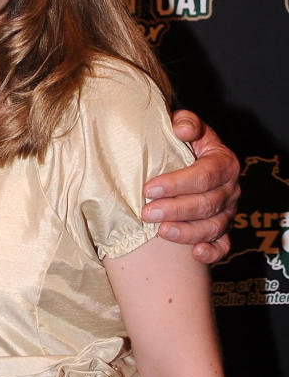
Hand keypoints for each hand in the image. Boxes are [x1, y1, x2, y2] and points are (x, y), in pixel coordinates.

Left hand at [142, 112, 239, 264]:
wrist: (190, 160)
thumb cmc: (182, 143)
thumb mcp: (186, 126)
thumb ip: (186, 122)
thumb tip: (182, 129)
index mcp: (224, 162)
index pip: (205, 175)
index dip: (177, 183)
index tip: (148, 188)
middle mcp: (230, 189)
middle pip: (207, 203)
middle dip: (175, 209)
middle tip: (146, 213)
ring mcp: (228, 212)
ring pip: (213, 227)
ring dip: (188, 232)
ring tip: (161, 232)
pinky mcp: (223, 230)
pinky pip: (224, 246)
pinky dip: (212, 252)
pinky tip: (196, 254)